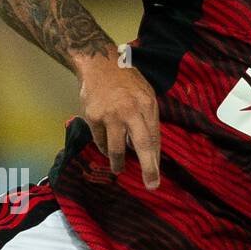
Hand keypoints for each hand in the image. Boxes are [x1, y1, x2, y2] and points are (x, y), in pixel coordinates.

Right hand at [76, 54, 162, 188]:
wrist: (100, 64)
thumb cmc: (127, 81)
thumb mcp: (146, 94)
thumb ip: (148, 117)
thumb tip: (149, 145)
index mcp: (147, 105)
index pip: (154, 136)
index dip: (156, 157)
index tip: (157, 173)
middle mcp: (131, 111)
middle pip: (142, 145)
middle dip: (148, 167)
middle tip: (151, 184)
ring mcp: (110, 114)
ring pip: (116, 147)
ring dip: (118, 162)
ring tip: (119, 169)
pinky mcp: (93, 117)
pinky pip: (100, 139)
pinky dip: (103, 146)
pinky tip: (106, 149)